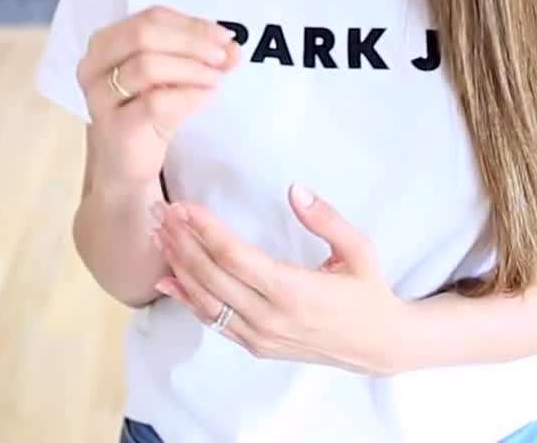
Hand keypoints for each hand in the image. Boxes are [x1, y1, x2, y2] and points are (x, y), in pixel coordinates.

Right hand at [77, 6, 241, 186]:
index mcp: (106, 43)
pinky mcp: (115, 127)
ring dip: (191, 69)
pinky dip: (188, 95)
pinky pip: (154, 102)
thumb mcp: (174, 76)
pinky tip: (205, 97)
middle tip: (221, 56)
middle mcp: (94, 65)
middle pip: (143, 35)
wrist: (126, 164)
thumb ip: (200, 57)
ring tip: (215, 79)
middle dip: (190, 42)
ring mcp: (100, 97)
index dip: (191, 24)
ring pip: (147, 66)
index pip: (151, 17)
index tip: (223, 37)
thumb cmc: (145, 112)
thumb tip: (232, 48)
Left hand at [150, 184, 411, 375]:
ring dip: (178, 267)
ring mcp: (260, 336)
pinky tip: (167, 280)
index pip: (235, 256)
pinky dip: (187, 300)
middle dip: (181, 241)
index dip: (205, 230)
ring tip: (157, 236)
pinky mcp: (256, 346)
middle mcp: (270, 317)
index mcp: (294, 291)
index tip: (184, 205)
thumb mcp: (360, 250)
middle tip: (159, 212)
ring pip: (206, 301)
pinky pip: (214, 322)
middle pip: (211, 276)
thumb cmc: (369, 292)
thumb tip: (295, 189)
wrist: (379, 345)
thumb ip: (327, 220)